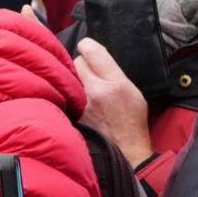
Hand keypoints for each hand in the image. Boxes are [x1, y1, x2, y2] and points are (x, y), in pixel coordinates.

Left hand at [73, 38, 154, 164]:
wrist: (125, 150)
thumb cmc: (132, 121)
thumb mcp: (134, 91)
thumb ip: (114, 72)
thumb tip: (95, 56)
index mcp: (115, 83)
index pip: (92, 51)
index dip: (87, 46)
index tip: (86, 47)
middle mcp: (95, 91)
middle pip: (76, 61)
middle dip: (81, 64)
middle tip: (87, 72)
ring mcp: (80, 104)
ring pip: (68, 76)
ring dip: (72, 78)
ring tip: (81, 87)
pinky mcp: (71, 115)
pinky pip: (64, 93)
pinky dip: (68, 93)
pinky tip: (75, 100)